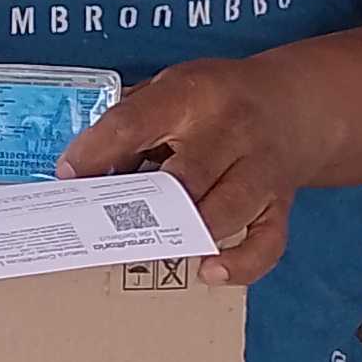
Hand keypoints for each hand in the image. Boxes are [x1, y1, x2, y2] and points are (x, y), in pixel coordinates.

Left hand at [62, 52, 316, 286]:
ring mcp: (261, 170)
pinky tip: (208, 270)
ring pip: (224, 213)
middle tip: (105, 227)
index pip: (133, 125)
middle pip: (184, 178)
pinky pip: (265, 243)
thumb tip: (82, 174)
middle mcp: (231, 130)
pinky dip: (239, 264)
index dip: (94, 154)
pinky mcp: (279, 205)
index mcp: (192, 95)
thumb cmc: (214, 103)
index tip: (68, 178)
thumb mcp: (170, 90)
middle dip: (142, 207)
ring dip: (186, 237)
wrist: (293, 104)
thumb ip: (130, 125)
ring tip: (154, 248)